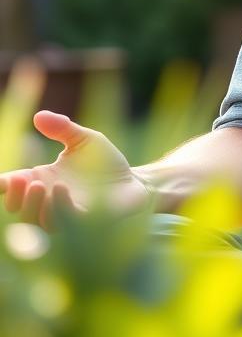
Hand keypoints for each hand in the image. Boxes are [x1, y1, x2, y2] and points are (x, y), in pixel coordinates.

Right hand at [0, 111, 150, 228]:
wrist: (134, 179)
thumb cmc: (104, 161)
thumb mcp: (84, 140)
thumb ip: (63, 128)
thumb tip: (39, 115)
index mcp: (43, 180)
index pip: (13, 187)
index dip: (3, 184)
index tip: (2, 179)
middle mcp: (49, 200)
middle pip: (18, 208)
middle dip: (14, 197)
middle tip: (19, 180)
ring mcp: (65, 213)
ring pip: (37, 219)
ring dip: (33, 204)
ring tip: (37, 184)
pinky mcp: (85, 221)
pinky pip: (65, 220)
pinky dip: (58, 206)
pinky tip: (59, 189)